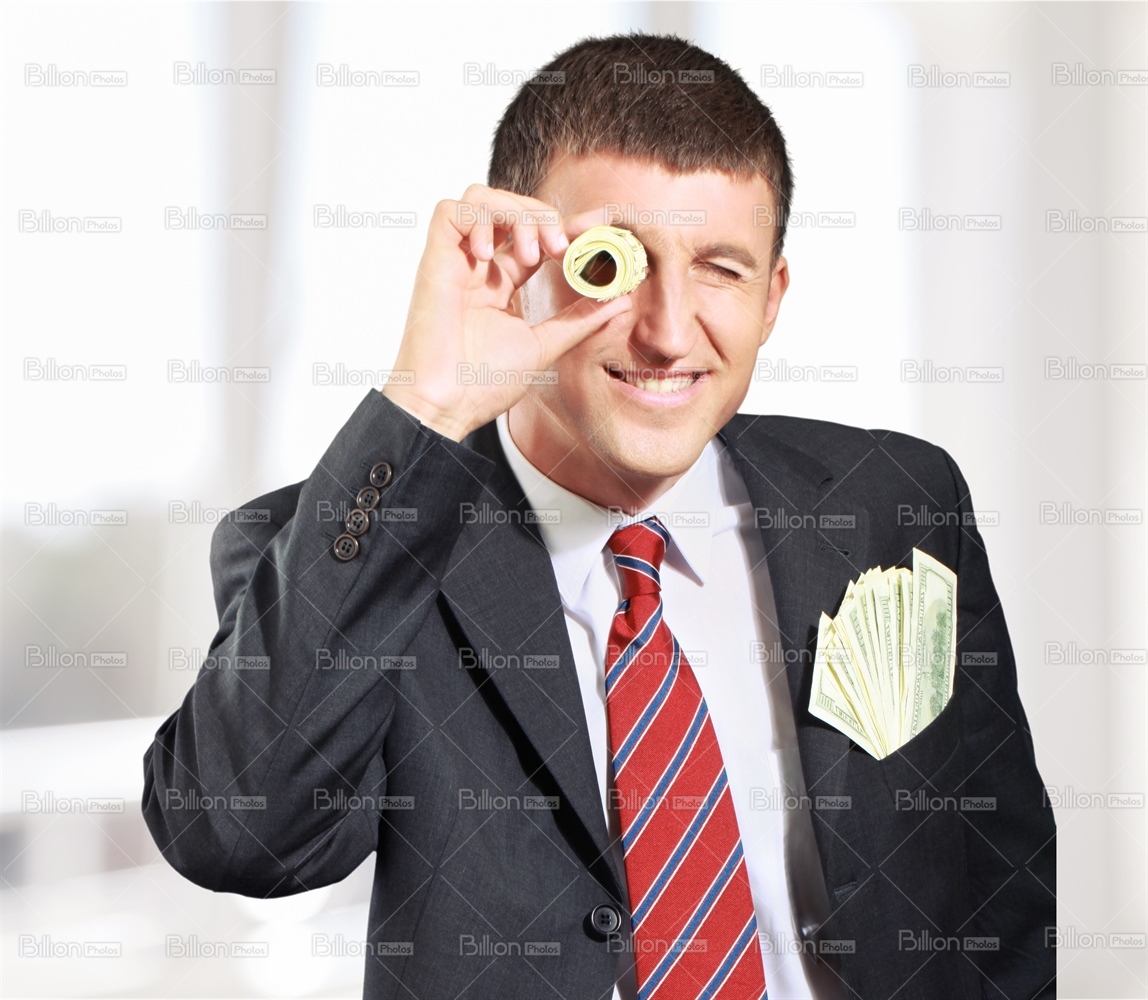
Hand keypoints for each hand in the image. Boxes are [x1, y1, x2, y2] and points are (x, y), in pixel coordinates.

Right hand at [381, 184, 631, 440]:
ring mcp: (456, 263)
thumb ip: (578, 321)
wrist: (446, 407)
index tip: (589, 241)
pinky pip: (449, 211)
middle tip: (561, 249)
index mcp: (502, 285)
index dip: (561, 229)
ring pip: (481, 198)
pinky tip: (491, 255)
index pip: (533, 235)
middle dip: (543, 217)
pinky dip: (477, 218)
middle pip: (511, 208)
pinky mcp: (434, 262)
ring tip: (532, 254)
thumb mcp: (544, 346)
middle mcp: (478, 268)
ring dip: (514, 213)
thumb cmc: (482, 385)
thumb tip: (619, 299)